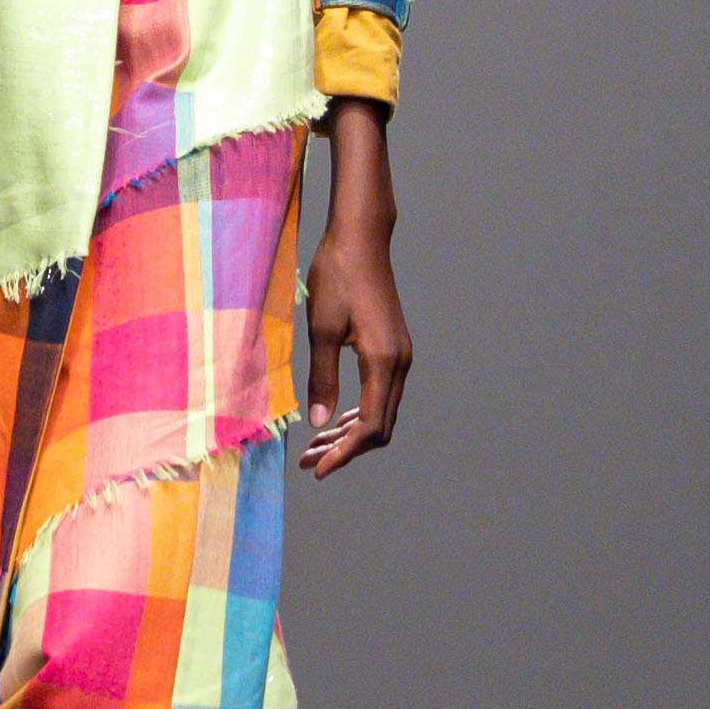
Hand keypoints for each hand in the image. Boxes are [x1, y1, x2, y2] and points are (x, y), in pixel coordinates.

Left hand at [303, 100, 410, 476]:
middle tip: (308, 460)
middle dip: (346, 449)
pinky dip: (358, 412)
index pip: (369, 426)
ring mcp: (401, 355)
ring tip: (314, 446)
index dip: (344, 454)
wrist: (360, 238)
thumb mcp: (321, 328)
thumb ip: (322, 377)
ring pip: (381, 412)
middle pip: (380, 426)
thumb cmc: (337, 276)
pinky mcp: (394, 348)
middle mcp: (400, 362)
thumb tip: (318, 423)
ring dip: (350, 433)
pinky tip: (334, 417)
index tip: (318, 469)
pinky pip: (381, 394)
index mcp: (384, 361)